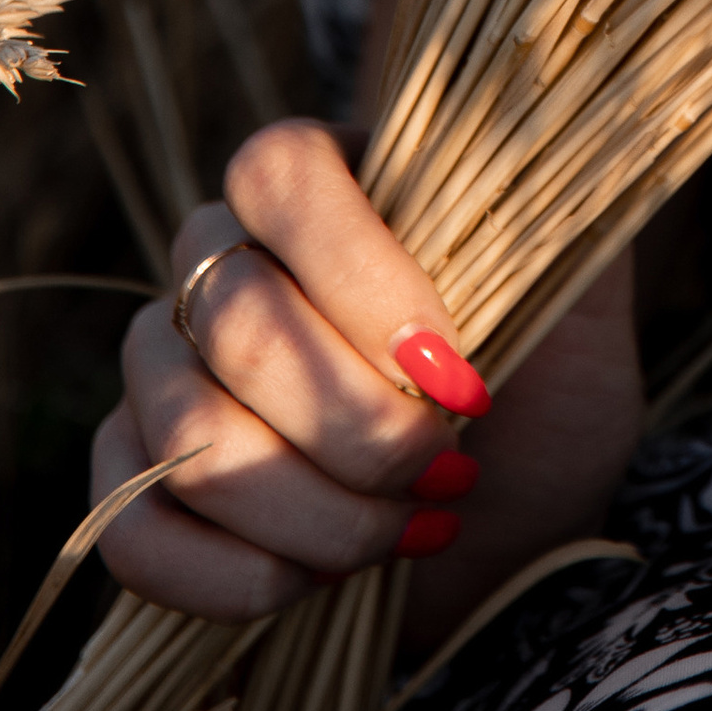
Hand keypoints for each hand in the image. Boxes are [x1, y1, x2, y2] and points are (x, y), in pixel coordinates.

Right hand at [94, 119, 640, 644]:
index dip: (362, 279)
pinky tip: (320, 582)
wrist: (514, 531)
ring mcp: (161, 367)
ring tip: (408, 529)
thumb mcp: (580, 304)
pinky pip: (131, 531)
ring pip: (190, 438)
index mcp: (326, 178)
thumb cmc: (547, 402)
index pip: (281, 173)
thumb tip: (553, 127)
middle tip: (452, 474)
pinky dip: (236, 577)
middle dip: (360, 430)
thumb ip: (557, 223)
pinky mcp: (134, 478)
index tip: (460, 379)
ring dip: (316, 514)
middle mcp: (220, 256)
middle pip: (237, 324)